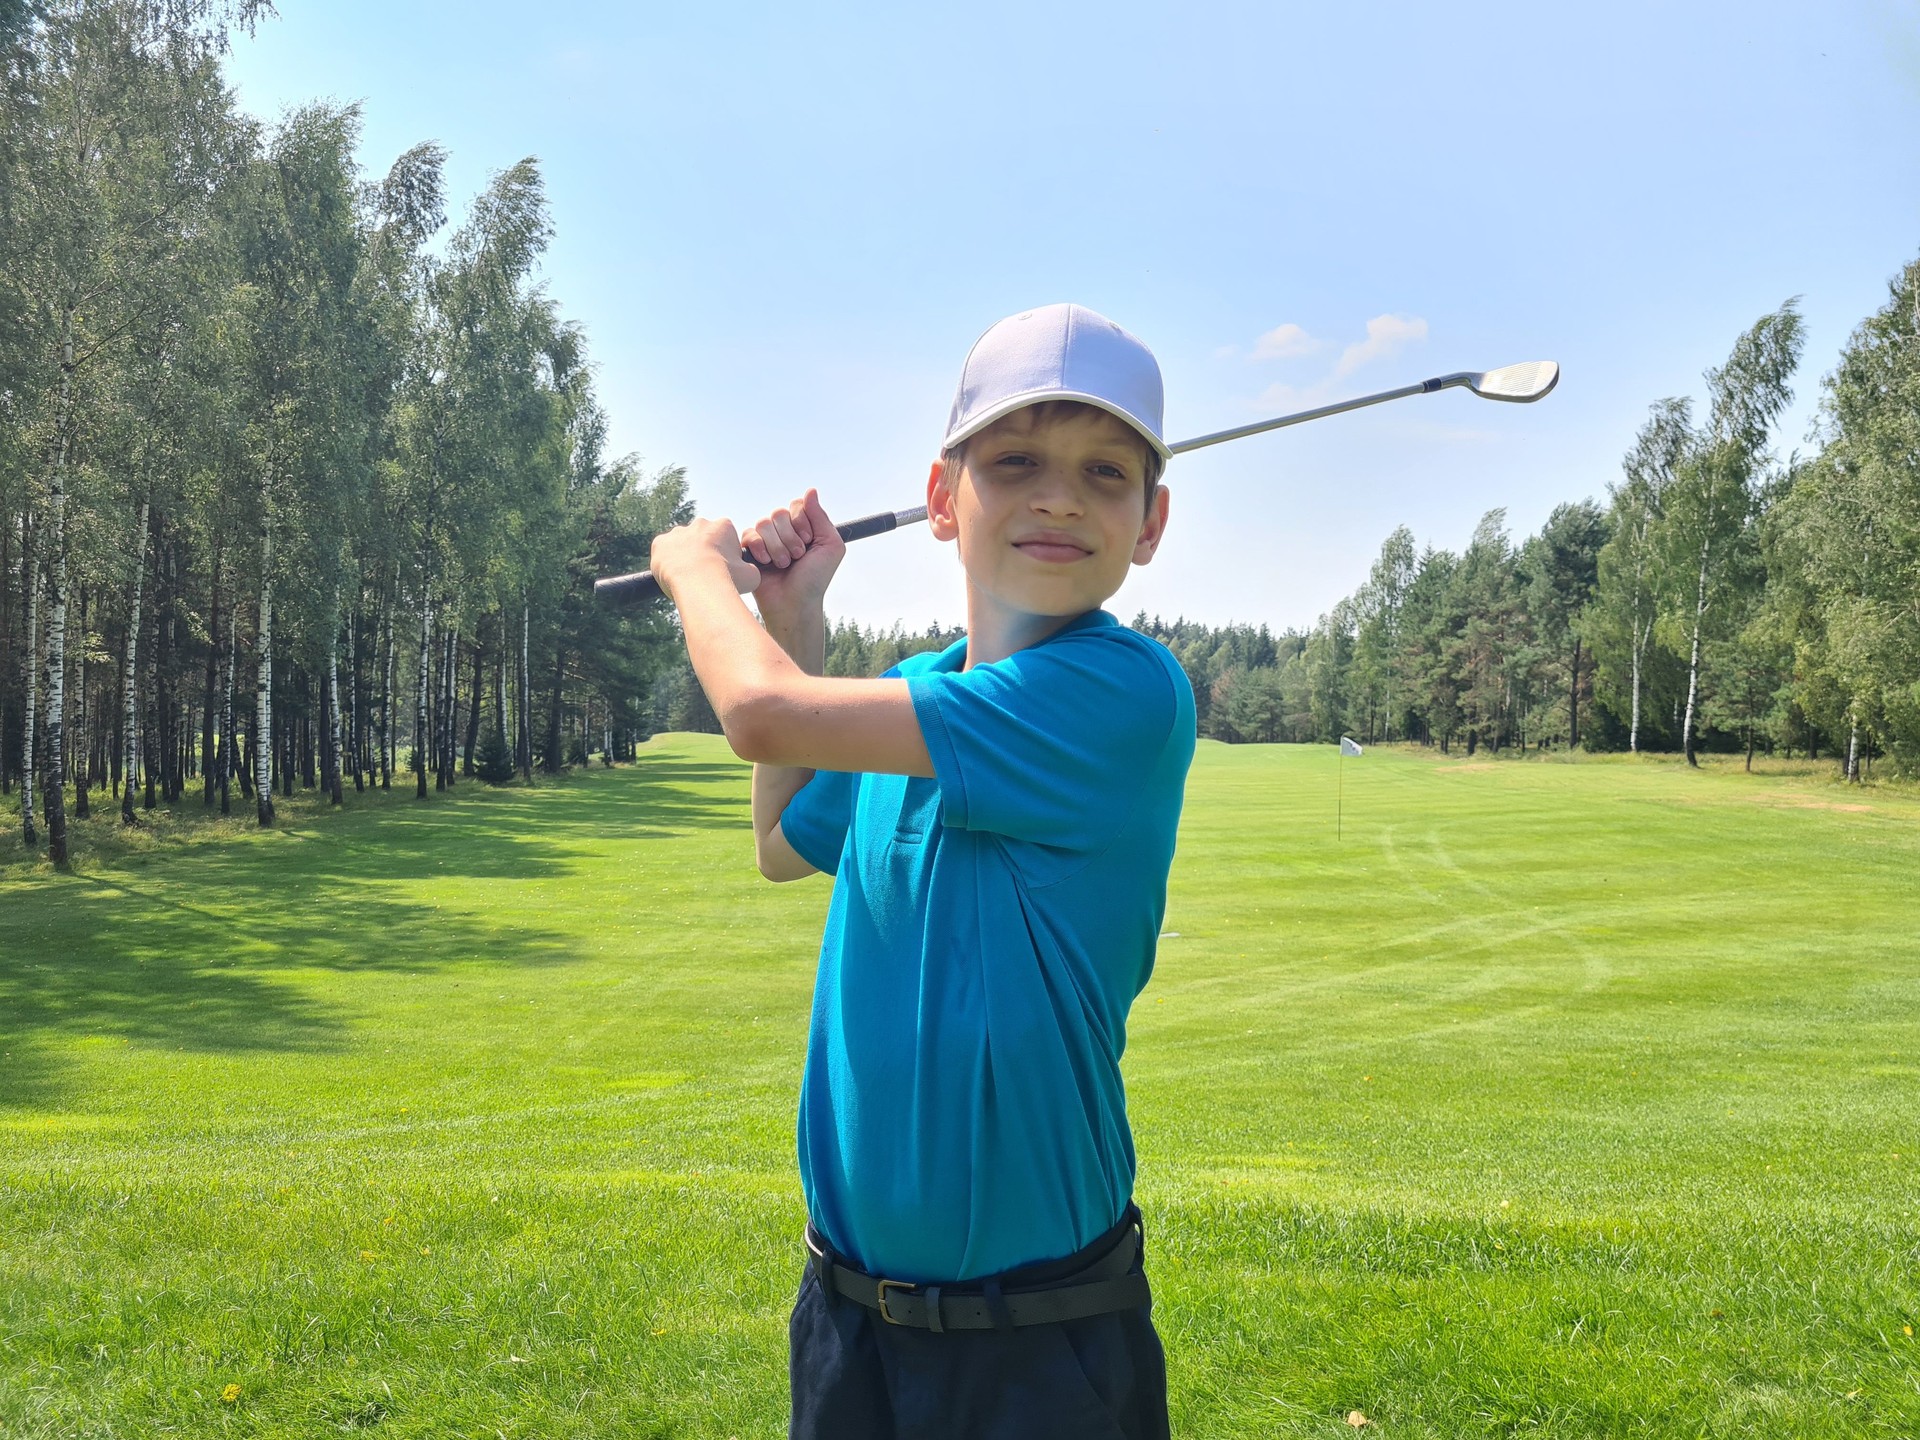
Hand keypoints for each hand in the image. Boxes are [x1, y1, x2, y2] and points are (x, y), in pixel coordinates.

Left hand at [649, 517, 760, 600]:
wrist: (700, 585)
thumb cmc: (729, 580)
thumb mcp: (752, 575)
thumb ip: (750, 569)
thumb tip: (749, 571)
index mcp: (723, 526)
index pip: (725, 537)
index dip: (725, 555)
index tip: (724, 570)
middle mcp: (699, 524)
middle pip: (702, 538)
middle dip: (704, 553)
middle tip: (706, 575)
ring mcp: (677, 532)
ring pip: (681, 545)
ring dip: (685, 557)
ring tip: (690, 579)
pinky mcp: (660, 543)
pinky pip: (663, 553)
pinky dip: (667, 563)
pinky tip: (675, 576)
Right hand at [741, 489, 844, 619]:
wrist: (794, 604)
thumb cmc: (814, 579)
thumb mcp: (830, 546)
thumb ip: (821, 517)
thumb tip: (811, 491)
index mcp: (803, 527)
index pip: (797, 505)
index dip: (802, 522)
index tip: (809, 541)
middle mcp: (784, 531)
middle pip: (779, 512)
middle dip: (790, 538)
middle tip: (797, 557)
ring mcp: (766, 539)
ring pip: (764, 523)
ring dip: (777, 547)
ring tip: (783, 565)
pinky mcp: (750, 550)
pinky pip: (749, 534)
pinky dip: (760, 549)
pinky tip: (766, 564)